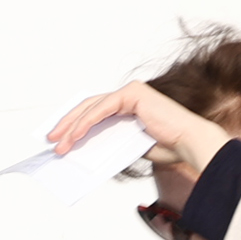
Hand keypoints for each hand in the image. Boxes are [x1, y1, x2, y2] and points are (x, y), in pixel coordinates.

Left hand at [45, 81, 233, 171]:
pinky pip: (101, 110)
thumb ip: (110, 140)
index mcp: (129, 104)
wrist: (188, 145)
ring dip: (71, 127)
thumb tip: (85, 148)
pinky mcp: (132, 94)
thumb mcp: (129, 144)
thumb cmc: (168, 147)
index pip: (95, 112)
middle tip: (51, 140)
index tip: (59, 138)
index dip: (74, 124)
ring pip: (91, 108)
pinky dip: (85, 123)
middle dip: (67, 124)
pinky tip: (73, 136)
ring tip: (59, 144)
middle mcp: (129, 94)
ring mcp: (130, 92)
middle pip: (88, 107)